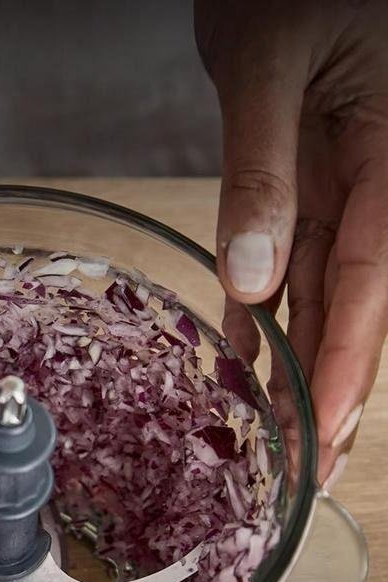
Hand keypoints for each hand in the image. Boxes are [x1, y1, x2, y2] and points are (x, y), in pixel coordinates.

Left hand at [196, 0, 387, 487]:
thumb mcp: (269, 68)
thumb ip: (261, 170)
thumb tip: (251, 279)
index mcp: (387, 156)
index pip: (371, 281)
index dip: (345, 363)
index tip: (322, 428)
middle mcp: (373, 183)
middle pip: (357, 306)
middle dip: (334, 392)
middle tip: (313, 469)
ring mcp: (340, 188)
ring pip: (326, 296)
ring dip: (304, 369)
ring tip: (287, 440)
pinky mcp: (305, 186)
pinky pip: (291, 262)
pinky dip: (268, 315)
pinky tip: (251, 364)